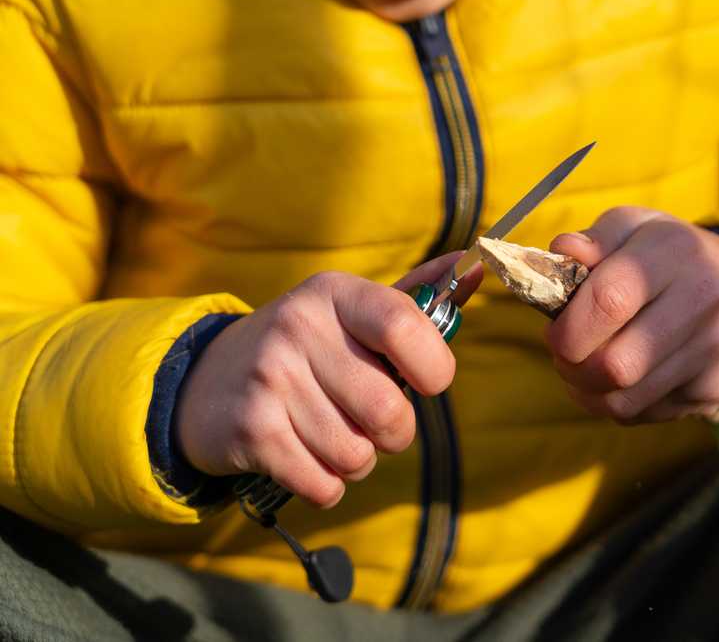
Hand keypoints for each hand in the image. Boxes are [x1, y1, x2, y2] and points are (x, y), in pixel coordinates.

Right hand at [174, 255, 481, 507]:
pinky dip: (326, 486)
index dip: (434, 366)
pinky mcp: (251, 431)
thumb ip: (416, 299)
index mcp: (334, 293)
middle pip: (388, 411)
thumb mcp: (351, 312)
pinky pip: (323, 484)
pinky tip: (305, 458)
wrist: (205, 382)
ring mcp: (271, 379)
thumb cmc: (307, 348)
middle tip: (373, 422)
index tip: (429, 381)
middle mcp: (299, 328)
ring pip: (357, 456)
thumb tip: (479, 266)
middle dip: (395, 433)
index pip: (403, 325)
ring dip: (356, 461)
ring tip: (331, 435)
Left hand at [547, 207, 718, 423]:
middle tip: (565, 354)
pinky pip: (643, 412)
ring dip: (587, 391)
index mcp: (675, 249)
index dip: (568, 325)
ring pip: (625, 399)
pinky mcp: (716, 386)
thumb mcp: (638, 229)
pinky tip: (618, 380)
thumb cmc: (673, 260)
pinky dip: (616, 403)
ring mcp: (715, 346)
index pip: (609, 300)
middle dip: (572, 366)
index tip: (554, 328)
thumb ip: (596, 238)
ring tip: (583, 369)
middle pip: (615, 364)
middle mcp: (703, 298)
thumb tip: (564, 250)